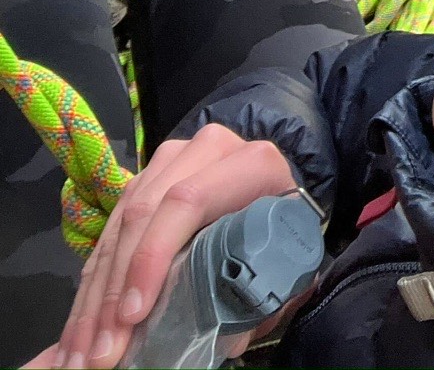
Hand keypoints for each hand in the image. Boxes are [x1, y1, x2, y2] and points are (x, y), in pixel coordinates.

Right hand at [44, 124, 297, 369]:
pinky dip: (95, 285)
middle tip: (103, 351)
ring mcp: (171, 161)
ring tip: (86, 351)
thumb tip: (224, 338)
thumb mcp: (283, 262)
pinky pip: (109, 231)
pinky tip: (83, 327)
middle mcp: (207, 151)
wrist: (276, 196)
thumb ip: (259, 294)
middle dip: (116, 290)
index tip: (133, 315)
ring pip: (119, 225)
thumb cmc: (284, 236)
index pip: (189, 200)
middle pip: (144, 213)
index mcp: (251, 163)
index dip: (154, 256)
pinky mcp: (144, 179)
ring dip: (96, 295)